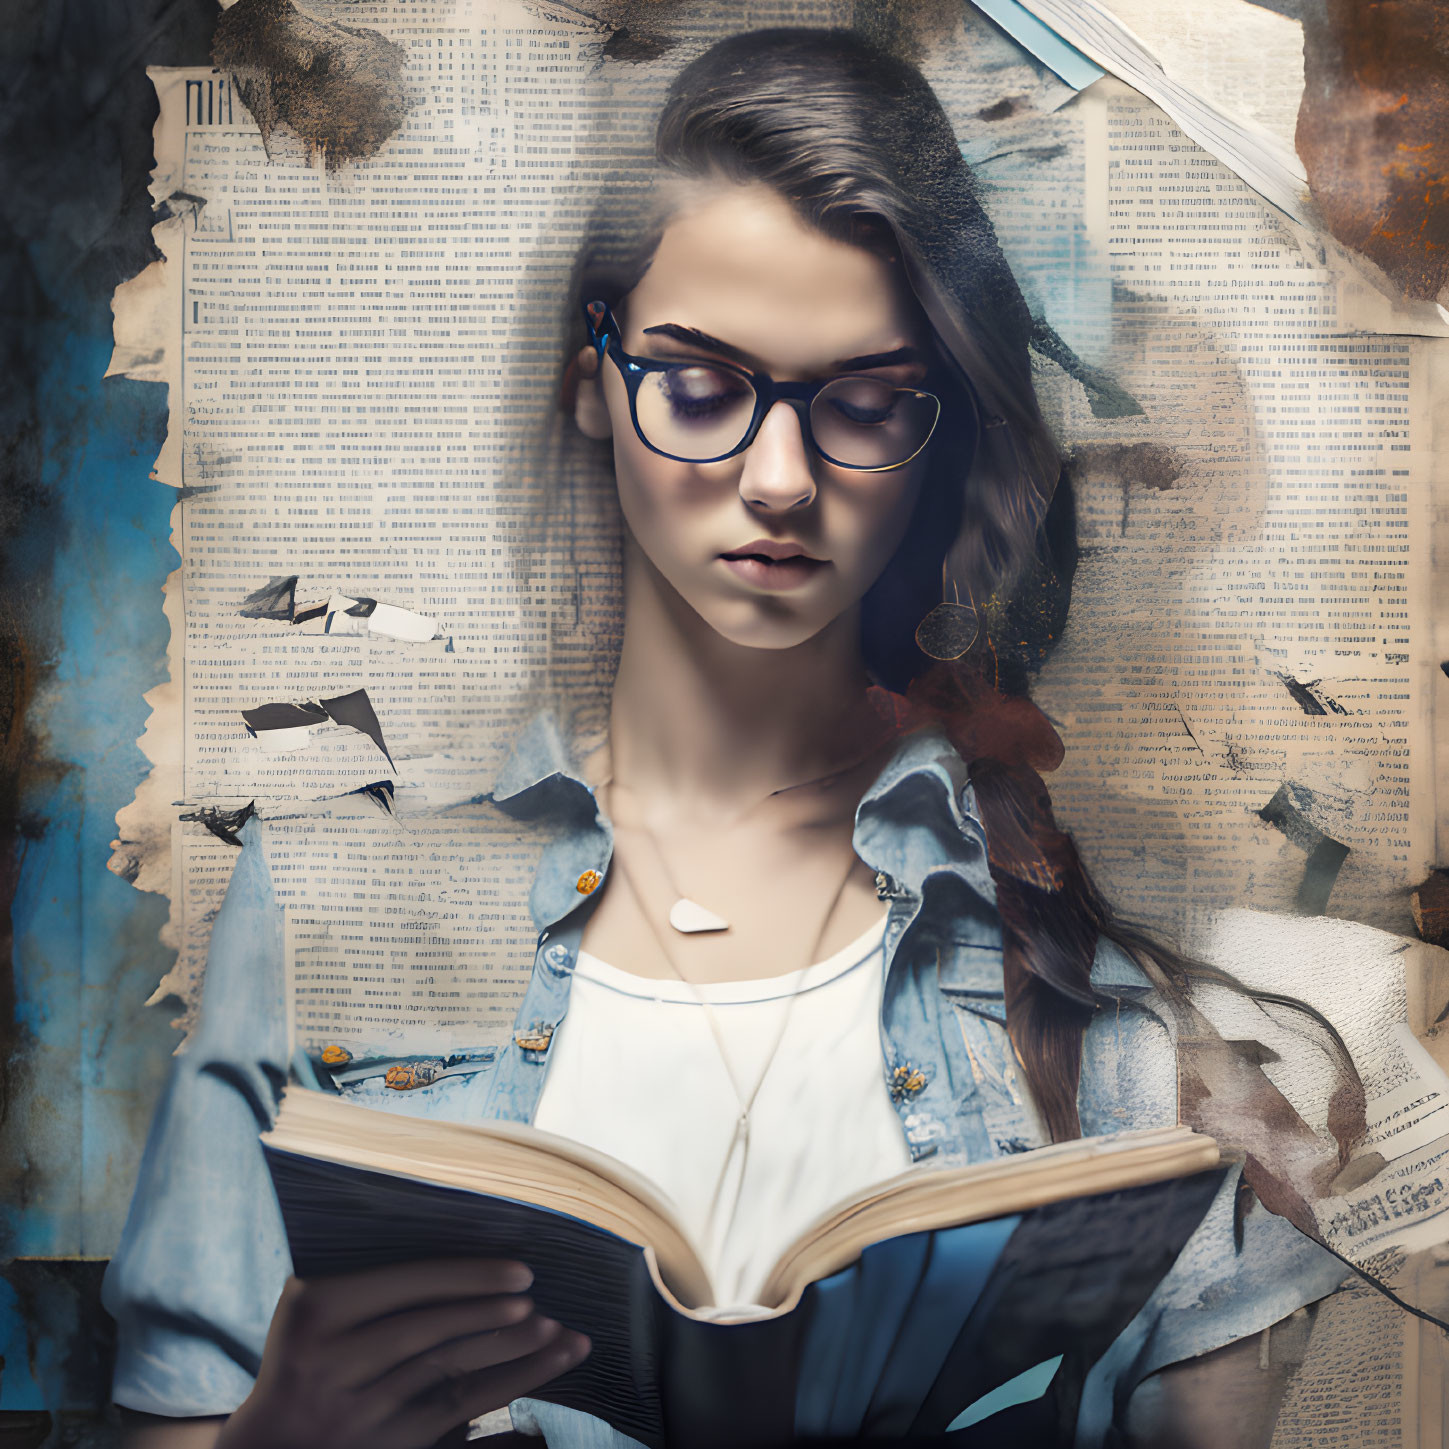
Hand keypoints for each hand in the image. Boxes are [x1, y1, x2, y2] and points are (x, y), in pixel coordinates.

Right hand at [216, 1258, 589, 1448]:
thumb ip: (367, 1266)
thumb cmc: (308, 1350)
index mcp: (314, 1309)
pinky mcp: (382, 1446)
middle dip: (489, 1312)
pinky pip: (456, 1411)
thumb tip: (457, 1216)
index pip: (403, 1288)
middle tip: (538, 1294)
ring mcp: (353, 1412)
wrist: (268, 1445)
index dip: (465, 1278)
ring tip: (556, 1329)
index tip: (520, 1270)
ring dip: (509, 1351)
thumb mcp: (312, 1303)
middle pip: (426, 1332)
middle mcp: (328, 1363)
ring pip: (446, 1373)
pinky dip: (508, 1385)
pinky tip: (545, 1365)